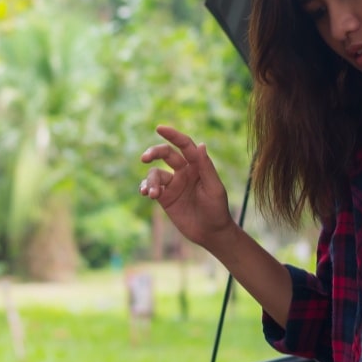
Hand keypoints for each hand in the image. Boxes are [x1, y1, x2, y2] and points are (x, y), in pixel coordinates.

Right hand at [138, 125, 235, 248]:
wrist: (211, 233)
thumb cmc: (217, 209)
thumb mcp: (214, 188)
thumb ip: (206, 167)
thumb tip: (201, 144)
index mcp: (198, 166)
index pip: (185, 145)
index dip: (173, 135)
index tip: (159, 128)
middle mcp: (184, 171)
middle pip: (166, 154)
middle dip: (154, 153)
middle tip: (145, 158)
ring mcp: (173, 184)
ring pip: (155, 174)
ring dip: (151, 181)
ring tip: (153, 194)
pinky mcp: (165, 198)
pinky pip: (151, 188)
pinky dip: (145, 188)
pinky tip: (145, 193)